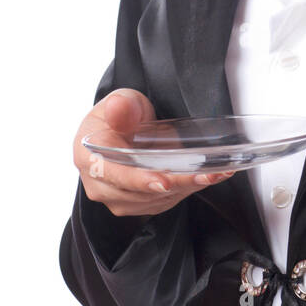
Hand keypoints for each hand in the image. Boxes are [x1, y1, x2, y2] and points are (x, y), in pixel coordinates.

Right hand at [73, 88, 235, 217]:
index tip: (164, 181)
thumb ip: (121, 106)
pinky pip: (166, 201)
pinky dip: (189, 189)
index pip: (114, 174)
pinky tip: (208, 177)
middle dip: (178, 183)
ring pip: (158, 199)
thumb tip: (119, 109)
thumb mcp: (122, 101)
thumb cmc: (120, 115)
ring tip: (216, 173)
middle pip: (142, 191)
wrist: (123, 130)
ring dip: (189, 187)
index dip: (140, 179)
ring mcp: (120, 199)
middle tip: (208, 174)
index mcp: (90, 158)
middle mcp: (101, 185)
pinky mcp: (140, 204)